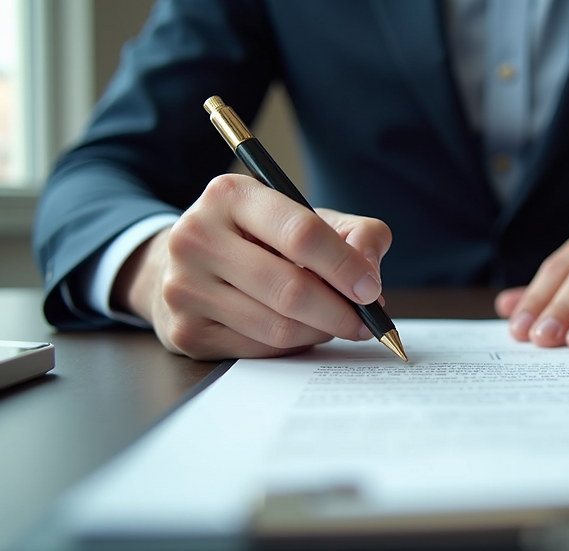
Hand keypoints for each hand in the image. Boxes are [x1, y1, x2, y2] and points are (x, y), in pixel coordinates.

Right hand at [112, 174, 391, 359]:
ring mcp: (185, 287)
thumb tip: (370, 271)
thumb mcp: (306, 218)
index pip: (302, 234)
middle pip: (291, 289)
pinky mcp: (185, 330)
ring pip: (277, 327)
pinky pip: (259, 349)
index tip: (370, 289)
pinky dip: (292, 345)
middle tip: (364, 322)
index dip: (345, 266)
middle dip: (339, 311)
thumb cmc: (259, 239)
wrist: (186, 263)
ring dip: (320, 331)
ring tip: (336, 323)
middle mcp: (197, 237)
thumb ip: (354, 233)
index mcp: (231, 196)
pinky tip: (300, 330)